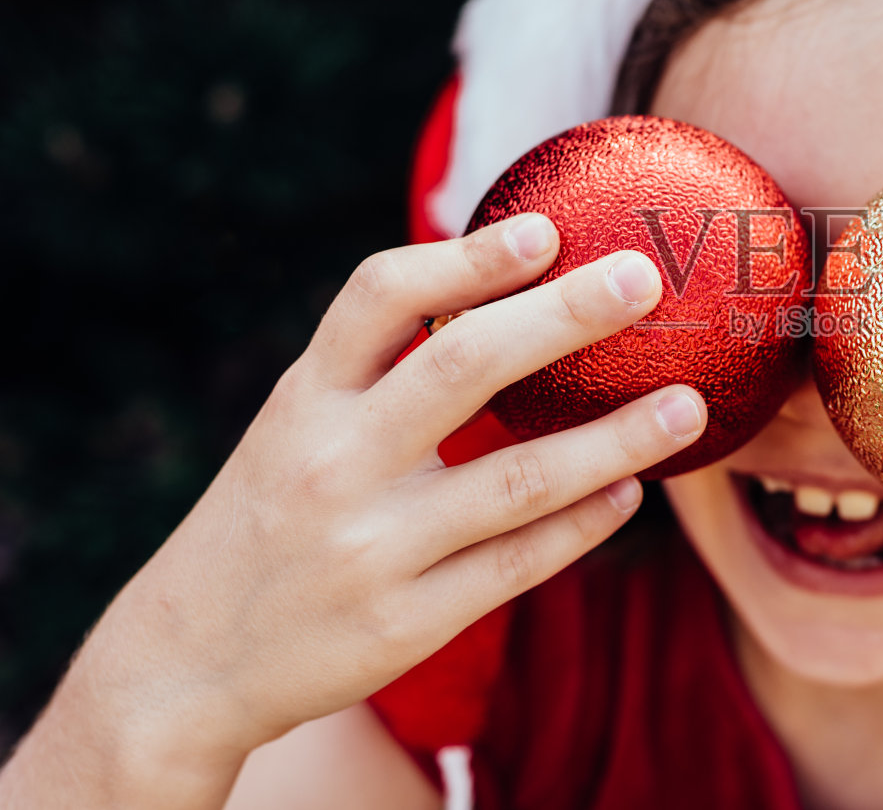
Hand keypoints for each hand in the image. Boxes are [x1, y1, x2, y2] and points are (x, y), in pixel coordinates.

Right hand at [0, 215, 706, 809]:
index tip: (547, 230)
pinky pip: (517, 565)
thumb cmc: (272, 512)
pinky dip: (582, 525)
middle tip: (645, 278)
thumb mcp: (298, 423)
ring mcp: (371, 549)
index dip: (467, 257)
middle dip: (564, 316)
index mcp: (305, 399)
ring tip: (686, 406)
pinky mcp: (405, 623)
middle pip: (462, 366)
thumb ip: (379, 364)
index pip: (379, 296)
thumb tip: (501, 284)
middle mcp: (333, 463)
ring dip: (613, 439)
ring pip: (516, 480)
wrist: (188, 660)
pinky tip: (631, 493)